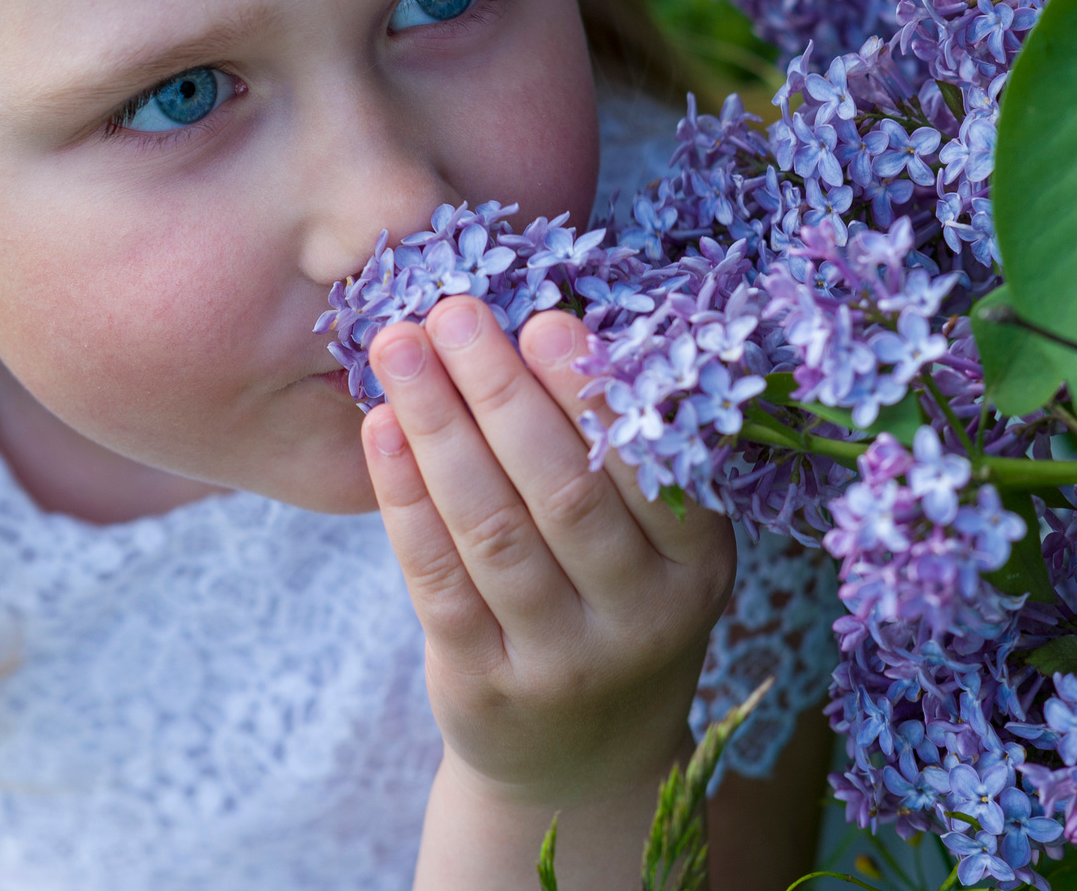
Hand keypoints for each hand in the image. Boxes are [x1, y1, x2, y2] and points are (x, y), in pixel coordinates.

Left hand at [361, 297, 734, 877]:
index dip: (593, 393)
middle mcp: (642, 617)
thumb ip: (614, 456)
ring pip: (493, 529)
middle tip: (452, 311)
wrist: (580, 764)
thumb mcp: (653, 549)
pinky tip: (378, 430)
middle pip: (564, 492)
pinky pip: (436, 578)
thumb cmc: (610, 610)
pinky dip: (403, 497)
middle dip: (501, 391)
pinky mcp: (485, 686)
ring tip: (399, 348)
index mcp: (698, 563)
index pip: (648, 470)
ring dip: (440, 427)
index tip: (545, 315)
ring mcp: (562, 661)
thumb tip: (541, 316)